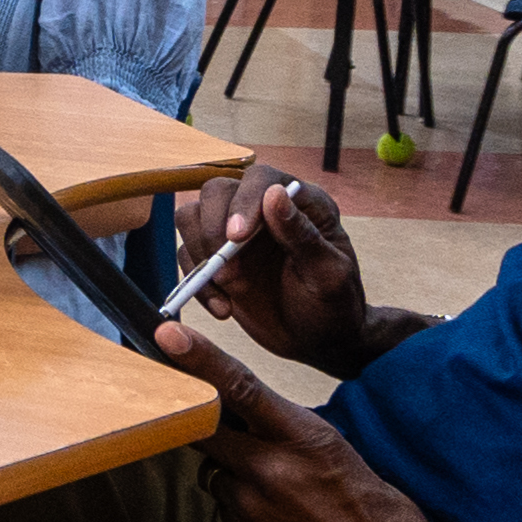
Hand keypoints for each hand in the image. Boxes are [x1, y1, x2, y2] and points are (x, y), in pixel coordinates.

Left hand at [158, 324, 472, 521]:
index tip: (168, 335)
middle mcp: (269, 471)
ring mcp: (251, 510)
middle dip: (206, 424)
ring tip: (281, 495)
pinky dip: (245, 512)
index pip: (241, 389)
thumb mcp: (344, 454)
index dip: (201, 359)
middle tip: (225, 429)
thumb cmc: (384, 515)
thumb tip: (249, 420)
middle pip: (205, 431)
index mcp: (303, 439)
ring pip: (216, 474)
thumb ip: (290, 433)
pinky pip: (228, 513)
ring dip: (235, 476)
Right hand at [175, 171, 380, 377]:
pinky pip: (188, 256)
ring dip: (201, 254)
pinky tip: (224, 307)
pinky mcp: (215, 259)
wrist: (318, 342)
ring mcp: (235, 234)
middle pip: (216, 191)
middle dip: (212, 227)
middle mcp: (263, 210)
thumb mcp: (328, 275)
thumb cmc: (333, 305)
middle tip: (224, 266)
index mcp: (301, 203)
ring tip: (227, 287)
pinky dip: (197, 283)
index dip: (244, 201)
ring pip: (192, 217)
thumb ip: (302, 235)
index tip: (236, 237)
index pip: (261, 180)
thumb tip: (274, 194)